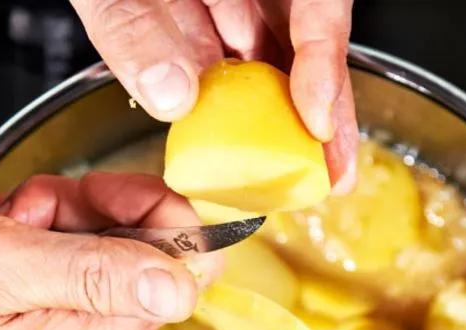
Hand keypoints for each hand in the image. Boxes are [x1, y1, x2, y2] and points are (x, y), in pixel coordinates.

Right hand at [0, 172, 219, 329]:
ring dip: (53, 219)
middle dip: (88, 213)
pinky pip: (69, 264)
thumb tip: (184, 284)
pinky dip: (35, 237)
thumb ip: (97, 271)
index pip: (181, 273)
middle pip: (143, 257)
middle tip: (26, 210)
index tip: (98, 192)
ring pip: (102, 250)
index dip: (155, 215)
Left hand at [70, 0, 357, 192]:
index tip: (316, 117)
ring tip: (292, 177)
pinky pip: (225, 67)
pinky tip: (233, 151)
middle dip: (323, 110)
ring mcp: (229, 0)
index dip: (325, 59)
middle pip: (307, 40)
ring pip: (270, 59)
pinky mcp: (198, 23)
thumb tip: (174, 95)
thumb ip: (135, 26)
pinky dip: (230, 111)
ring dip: (283, 121)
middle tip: (330, 172)